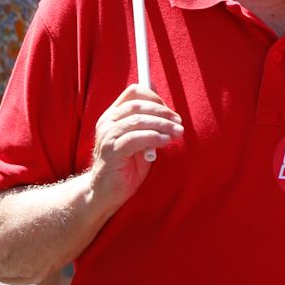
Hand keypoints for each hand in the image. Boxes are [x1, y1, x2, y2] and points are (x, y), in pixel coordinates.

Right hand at [88, 84, 182, 209]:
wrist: (105, 192)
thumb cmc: (126, 165)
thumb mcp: (139, 140)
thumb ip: (148, 124)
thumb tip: (164, 105)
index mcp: (113, 115)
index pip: (133, 92)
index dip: (154, 97)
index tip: (170, 111)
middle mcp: (107, 122)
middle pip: (137, 105)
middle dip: (162, 112)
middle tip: (178, 122)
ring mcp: (107, 136)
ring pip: (137, 120)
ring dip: (162, 124)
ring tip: (177, 132)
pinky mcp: (111, 152)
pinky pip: (135, 138)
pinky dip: (153, 137)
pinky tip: (165, 141)